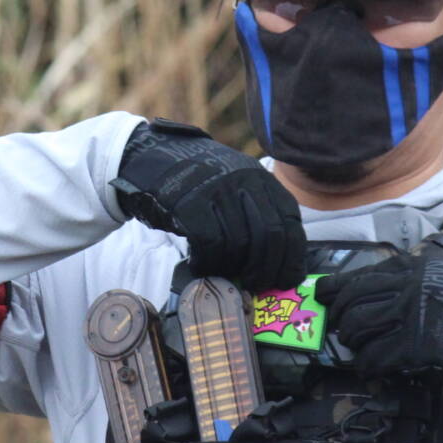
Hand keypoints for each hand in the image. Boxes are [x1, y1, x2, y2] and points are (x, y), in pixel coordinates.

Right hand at [110, 119, 305, 290]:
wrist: (150, 158)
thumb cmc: (195, 182)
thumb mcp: (234, 184)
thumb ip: (255, 212)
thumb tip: (276, 261)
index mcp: (259, 177)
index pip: (289, 221)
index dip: (291, 256)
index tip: (286, 279)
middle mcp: (243, 180)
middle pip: (270, 235)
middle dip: (266, 268)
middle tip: (256, 285)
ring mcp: (216, 190)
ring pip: (240, 243)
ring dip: (233, 268)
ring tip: (223, 274)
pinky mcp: (190, 203)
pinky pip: (210, 243)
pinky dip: (208, 262)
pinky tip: (199, 265)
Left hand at [313, 252, 442, 398]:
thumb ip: (413, 281)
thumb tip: (377, 292)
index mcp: (415, 269)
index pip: (359, 276)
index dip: (333, 288)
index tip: (321, 295)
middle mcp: (408, 288)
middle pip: (351, 301)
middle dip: (338, 318)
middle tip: (339, 329)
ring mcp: (412, 316)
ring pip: (357, 327)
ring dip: (352, 341)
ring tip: (358, 348)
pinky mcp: (417, 347)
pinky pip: (375, 356)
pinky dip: (367, 363)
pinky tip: (370, 366)